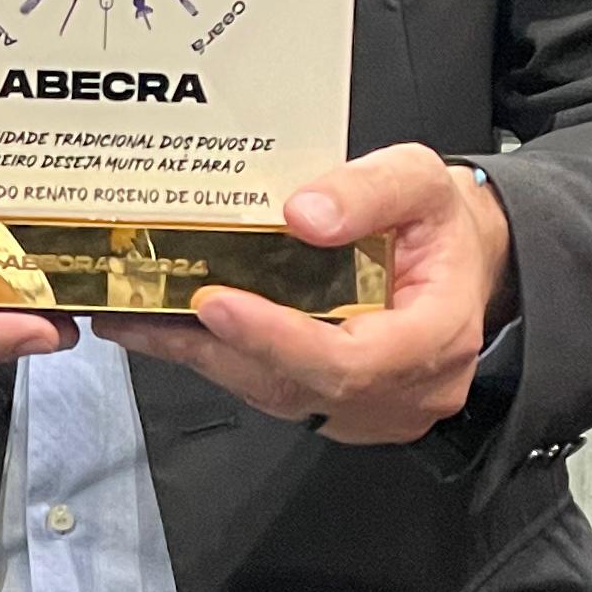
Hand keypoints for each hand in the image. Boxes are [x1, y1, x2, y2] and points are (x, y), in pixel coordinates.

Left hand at [94, 146, 512, 443]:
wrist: (456, 263)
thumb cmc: (439, 227)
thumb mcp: (422, 181)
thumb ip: (370, 191)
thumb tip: (304, 214)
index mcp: (436, 337)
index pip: (353, 360)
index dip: (278, 338)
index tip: (217, 301)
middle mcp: (401, 389)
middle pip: (297, 384)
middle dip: (217, 345)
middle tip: (151, 304)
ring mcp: (365, 409)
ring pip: (271, 392)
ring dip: (200, 354)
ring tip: (134, 312)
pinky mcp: (332, 408)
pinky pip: (265, 389)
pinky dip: (213, 357)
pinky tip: (162, 327)